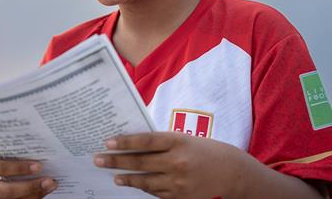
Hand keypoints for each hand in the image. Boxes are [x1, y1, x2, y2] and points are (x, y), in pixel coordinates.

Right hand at [0, 149, 57, 198]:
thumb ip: (2, 153)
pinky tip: (37, 195)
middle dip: (31, 187)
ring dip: (32, 196)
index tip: (39, 166)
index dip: (20, 168)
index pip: (1, 167)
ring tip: (48, 187)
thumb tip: (32, 147)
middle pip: (7, 191)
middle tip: (50, 181)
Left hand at [93, 132, 242, 198]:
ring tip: (113, 176)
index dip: (125, 142)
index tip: (108, 142)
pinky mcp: (181, 198)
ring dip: (127, 178)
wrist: (232, 172)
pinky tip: (133, 185)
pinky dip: (144, 189)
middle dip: (116, 161)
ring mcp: (179, 182)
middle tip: (99, 159)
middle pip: (141, 161)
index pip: (145, 141)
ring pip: (146, 181)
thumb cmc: (205, 150)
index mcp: (177, 141)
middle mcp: (177, 161)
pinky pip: (157, 193)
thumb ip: (162, 142)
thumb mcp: (184, 139)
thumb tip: (134, 144)